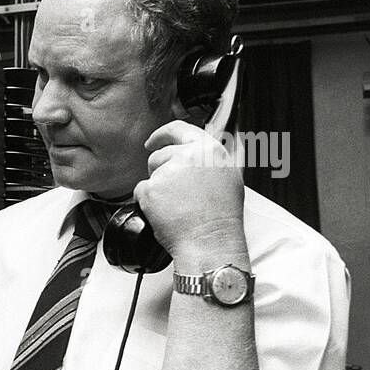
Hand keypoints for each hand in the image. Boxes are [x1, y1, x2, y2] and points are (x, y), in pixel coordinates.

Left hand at [136, 121, 246, 263]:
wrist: (210, 241)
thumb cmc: (220, 217)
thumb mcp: (228, 177)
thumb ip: (209, 159)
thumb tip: (196, 150)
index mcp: (209, 150)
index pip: (179, 129)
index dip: (162, 134)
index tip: (153, 141)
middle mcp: (188, 156)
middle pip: (160, 155)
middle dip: (160, 171)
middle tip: (174, 192)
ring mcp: (168, 171)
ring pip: (150, 174)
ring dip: (157, 188)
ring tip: (176, 205)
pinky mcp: (151, 188)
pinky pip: (141, 191)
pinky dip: (147, 202)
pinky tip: (166, 212)